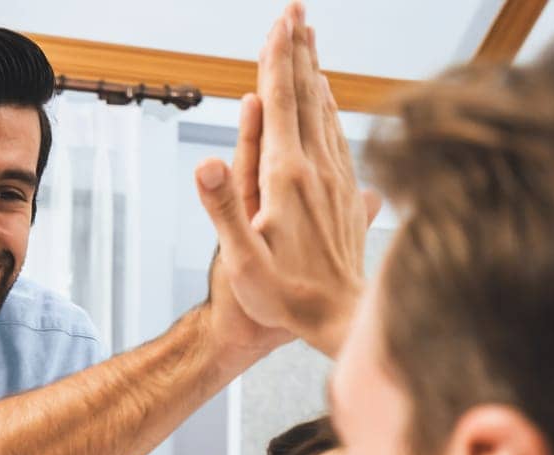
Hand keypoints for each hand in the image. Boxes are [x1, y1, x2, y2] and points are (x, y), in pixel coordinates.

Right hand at [196, 3, 379, 358]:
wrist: (342, 324)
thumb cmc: (285, 300)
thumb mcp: (242, 261)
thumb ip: (224, 207)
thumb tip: (206, 161)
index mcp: (288, 179)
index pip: (283, 103)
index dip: (278, 59)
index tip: (280, 20)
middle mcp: (318, 172)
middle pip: (308, 97)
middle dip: (299, 52)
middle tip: (296, 11)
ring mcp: (337, 182)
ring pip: (326, 114)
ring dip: (315, 75)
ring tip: (309, 45)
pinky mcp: (347, 196)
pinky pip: (338, 139)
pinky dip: (329, 111)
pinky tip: (329, 105)